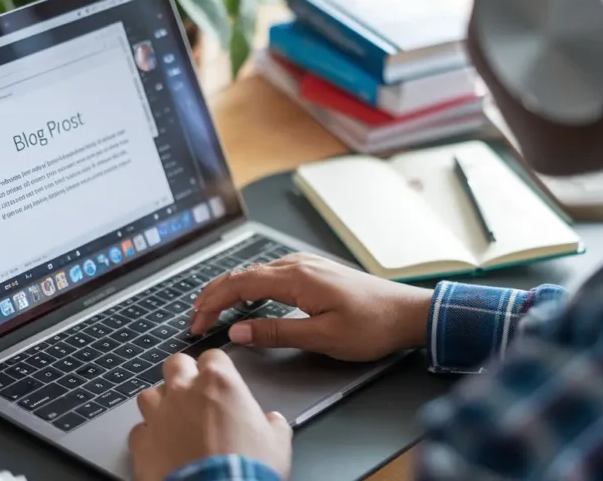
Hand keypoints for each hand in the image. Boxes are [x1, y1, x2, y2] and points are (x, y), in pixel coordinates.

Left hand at [129, 351, 292, 480]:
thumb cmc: (248, 469)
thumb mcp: (277, 444)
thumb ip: (273, 425)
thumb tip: (274, 423)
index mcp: (220, 382)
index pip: (213, 356)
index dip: (217, 368)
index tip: (221, 380)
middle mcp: (185, 391)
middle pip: (176, 364)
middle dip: (183, 374)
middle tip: (194, 393)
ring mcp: (159, 415)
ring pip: (150, 394)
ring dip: (161, 403)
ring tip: (173, 420)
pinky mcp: (141, 442)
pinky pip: (139, 430)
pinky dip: (148, 436)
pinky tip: (160, 447)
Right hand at [190, 253, 432, 361]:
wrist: (407, 312)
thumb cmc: (370, 326)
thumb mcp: (321, 337)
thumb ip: (276, 332)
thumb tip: (238, 331)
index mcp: (296, 278)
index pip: (239, 285)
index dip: (212, 303)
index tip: (196, 323)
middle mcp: (297, 265)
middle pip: (242, 274)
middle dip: (214, 295)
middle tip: (195, 317)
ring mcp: (306, 265)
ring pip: (255, 272)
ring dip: (230, 289)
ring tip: (212, 308)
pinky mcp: (314, 271)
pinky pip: (270, 273)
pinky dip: (249, 285)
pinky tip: (247, 298)